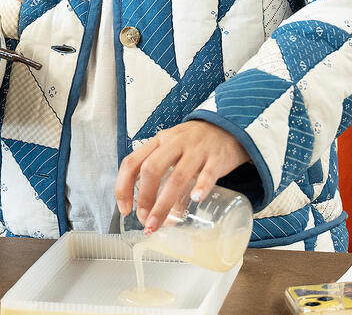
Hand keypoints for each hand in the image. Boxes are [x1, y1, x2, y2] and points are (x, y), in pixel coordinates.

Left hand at [114, 120, 249, 232]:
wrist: (228, 127)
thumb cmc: (195, 143)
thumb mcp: (173, 151)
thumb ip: (164, 178)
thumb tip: (155, 214)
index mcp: (159, 141)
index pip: (132, 162)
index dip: (123, 187)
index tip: (125, 209)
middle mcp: (174, 143)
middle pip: (152, 169)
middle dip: (145, 198)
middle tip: (145, 220)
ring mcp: (196, 150)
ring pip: (177, 176)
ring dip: (165, 203)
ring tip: (160, 223)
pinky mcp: (217, 158)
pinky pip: (208, 173)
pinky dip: (201, 187)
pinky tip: (195, 199)